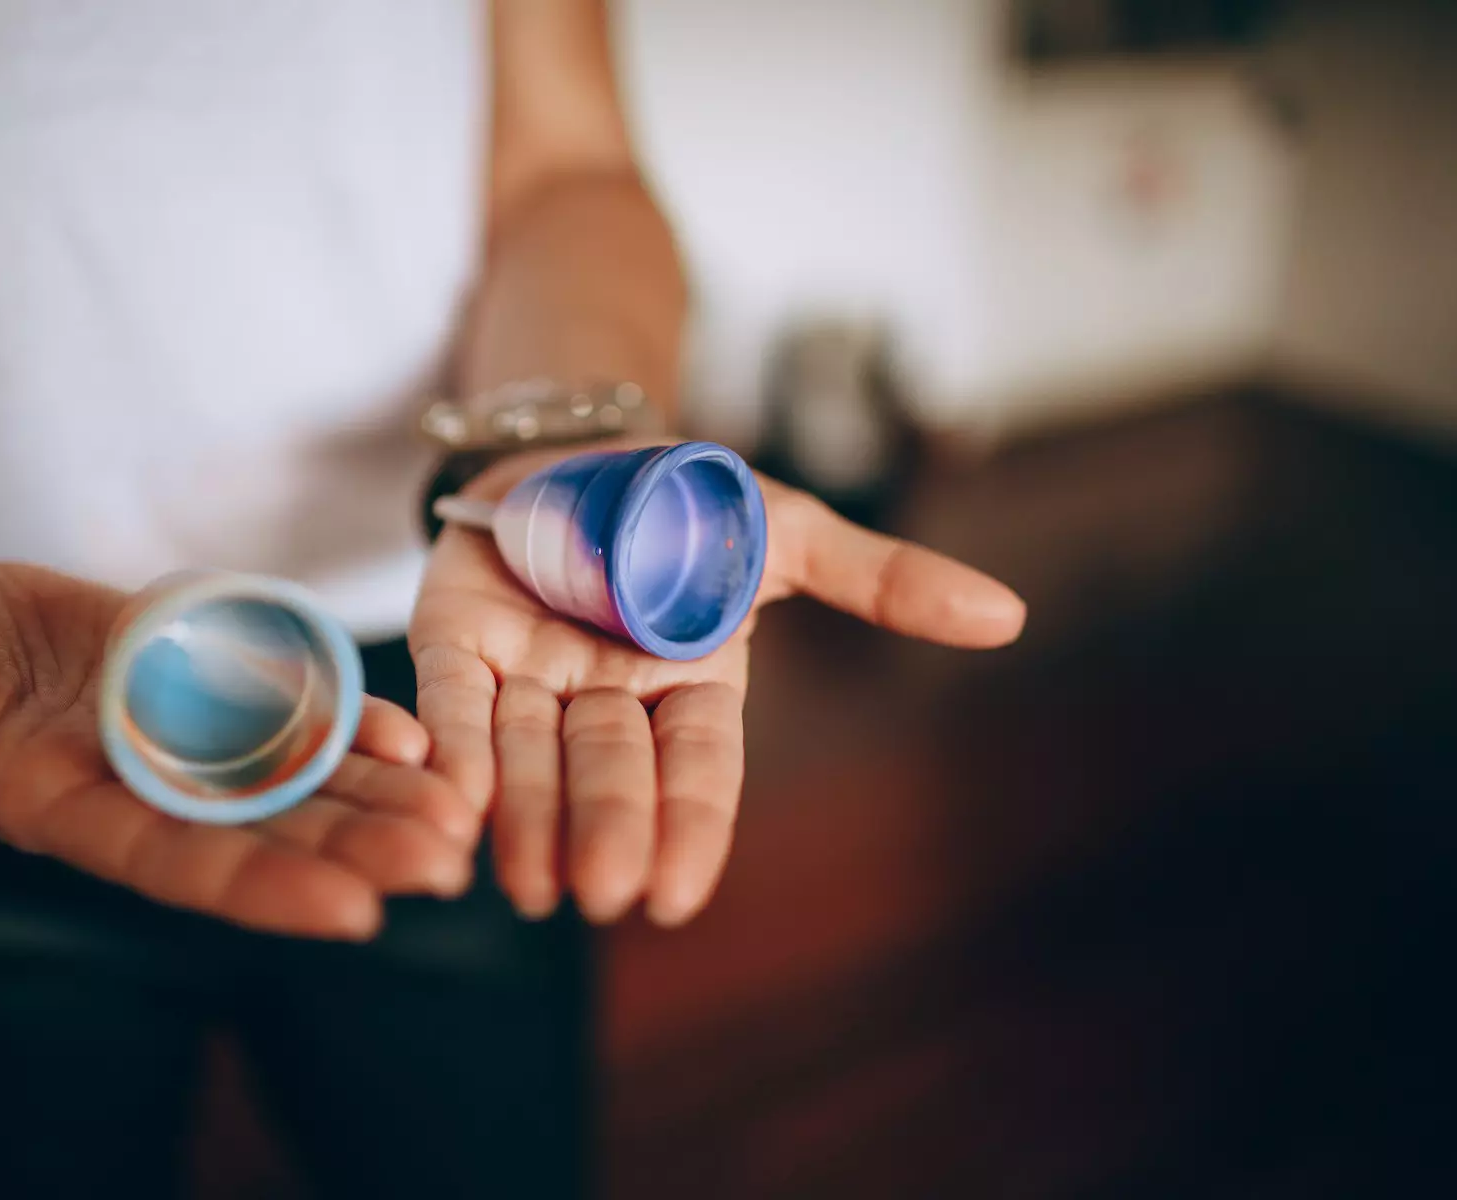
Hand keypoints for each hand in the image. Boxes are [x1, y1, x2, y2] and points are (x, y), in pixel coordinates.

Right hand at [0, 554, 475, 939]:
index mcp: (62, 809)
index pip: (174, 863)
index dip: (261, 886)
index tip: (353, 914)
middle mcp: (135, 787)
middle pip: (259, 831)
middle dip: (352, 851)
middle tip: (447, 867)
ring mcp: (173, 738)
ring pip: (290, 781)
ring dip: (374, 799)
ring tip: (461, 817)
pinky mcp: (198, 682)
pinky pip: (284, 710)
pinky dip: (348, 724)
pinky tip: (415, 738)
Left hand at [409, 442, 1025, 927]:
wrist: (578, 444)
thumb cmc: (690, 504)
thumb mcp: (787, 532)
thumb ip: (881, 580)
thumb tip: (1009, 616)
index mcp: (691, 684)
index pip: (698, 769)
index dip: (689, 827)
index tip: (676, 896)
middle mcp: (607, 698)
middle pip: (608, 773)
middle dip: (605, 831)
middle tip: (599, 896)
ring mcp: (528, 674)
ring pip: (527, 756)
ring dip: (524, 820)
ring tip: (523, 884)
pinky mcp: (457, 641)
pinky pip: (449, 700)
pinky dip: (449, 747)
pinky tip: (448, 801)